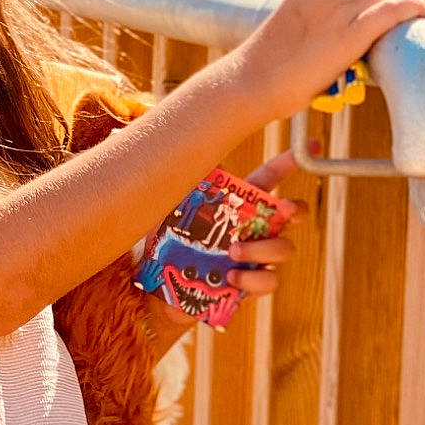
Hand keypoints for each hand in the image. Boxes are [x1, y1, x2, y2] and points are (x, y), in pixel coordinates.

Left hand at [137, 149, 308, 354]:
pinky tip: (232, 278)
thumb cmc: (160, 242)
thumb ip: (150, 174)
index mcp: (235, 204)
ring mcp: (252, 258)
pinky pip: (268, 283)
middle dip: (291, 211)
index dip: (290, 162)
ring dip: (265, 249)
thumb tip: (117, 134)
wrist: (152, 290)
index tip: (307, 148)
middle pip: (289, 215)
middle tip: (279, 212)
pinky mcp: (245, 287)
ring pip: (283, 250)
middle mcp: (249, 228)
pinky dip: (255, 280)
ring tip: (233, 253)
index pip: (268, 178)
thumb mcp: (157, 205)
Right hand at [230, 0, 424, 123]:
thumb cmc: (272, 59)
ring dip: (413, 4)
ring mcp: (340, 8)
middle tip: (406, 15)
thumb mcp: (297, 14)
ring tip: (418, 20)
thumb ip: (324, 6)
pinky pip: (396, 10)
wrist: (252, 80)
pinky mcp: (349, 35)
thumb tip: (351, 19)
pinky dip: (416, 9)